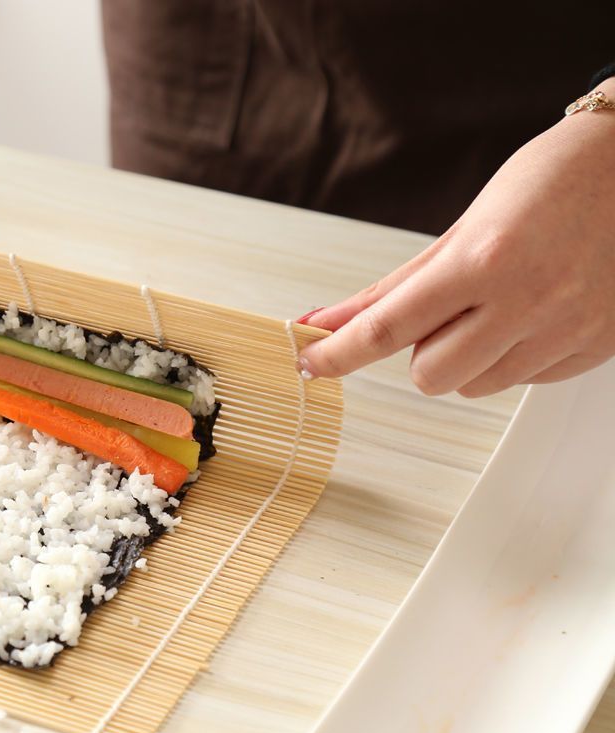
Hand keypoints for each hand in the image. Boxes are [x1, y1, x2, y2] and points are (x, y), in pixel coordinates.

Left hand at [297, 80, 614, 396]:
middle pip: (429, 375)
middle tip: (447, 309)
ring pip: (475, 386)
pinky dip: (512, 357)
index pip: (389, 328)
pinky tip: (536, 310)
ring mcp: (567, 330)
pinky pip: (523, 381)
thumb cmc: (551, 184)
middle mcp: (529, 301)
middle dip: (421, 352)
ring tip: (499, 303)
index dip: (339, 353)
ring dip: (468, 357)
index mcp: (485, 261)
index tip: (309, 363)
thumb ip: (391, 287)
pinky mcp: (596, 349)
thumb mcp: (462, 228)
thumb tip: (324, 320)